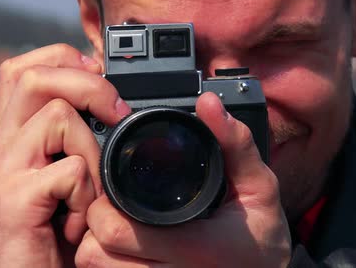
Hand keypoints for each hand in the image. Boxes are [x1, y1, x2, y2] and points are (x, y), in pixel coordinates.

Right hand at [0, 44, 131, 266]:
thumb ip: (79, 140)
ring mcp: (7, 168)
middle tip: (117, 113)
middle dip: (89, 85)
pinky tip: (80, 220)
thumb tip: (117, 106)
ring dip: (93, 150)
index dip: (65, 59)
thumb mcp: (67, 175)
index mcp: (20, 132)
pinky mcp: (13, 198)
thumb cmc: (54, 227)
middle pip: (36, 76)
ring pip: (57, 115)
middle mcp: (6, 143)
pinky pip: (69, 170)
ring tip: (92, 188)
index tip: (100, 77)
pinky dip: (87, 195)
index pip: (26, 68)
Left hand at [76, 92, 291, 266]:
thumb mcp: (258, 183)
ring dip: (99, 245)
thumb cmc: (260, 232)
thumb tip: (209, 103)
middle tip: (113, 203)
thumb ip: (234, 142)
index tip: (114, 188)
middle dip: (96, 222)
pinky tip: (128, 245)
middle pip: (95, 255)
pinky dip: (109, 261)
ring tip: (119, 224)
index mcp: (194, 247)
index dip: (103, 204)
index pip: (115, 231)